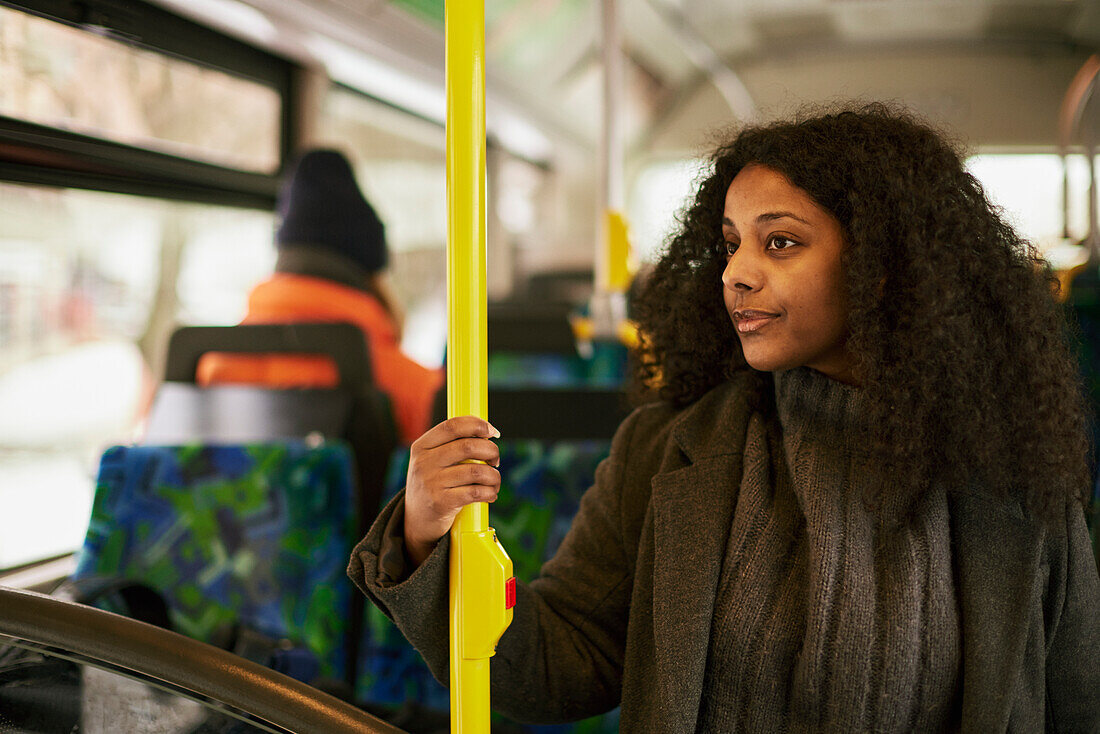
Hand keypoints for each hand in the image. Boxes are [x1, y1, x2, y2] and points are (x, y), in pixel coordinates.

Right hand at [404, 416, 500, 566]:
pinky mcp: (441, 503)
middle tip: (495, 460)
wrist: (415, 522)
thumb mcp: (430, 461)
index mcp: (421, 446)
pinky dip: (490, 493)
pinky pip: (476, 492)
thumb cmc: (432, 485)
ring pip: (477, 471)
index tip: (492, 432)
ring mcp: (431, 483)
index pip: (452, 426)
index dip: (477, 425)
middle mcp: (424, 463)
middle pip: (468, 446)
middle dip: (491, 451)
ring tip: (494, 482)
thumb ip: (451, 445)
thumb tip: (487, 434)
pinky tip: (490, 495)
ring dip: (494, 476)